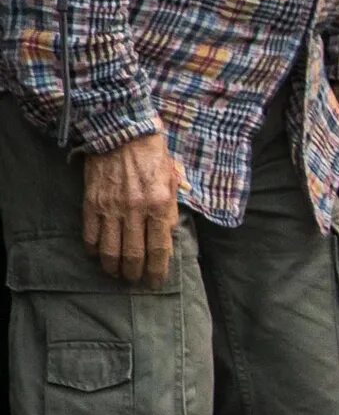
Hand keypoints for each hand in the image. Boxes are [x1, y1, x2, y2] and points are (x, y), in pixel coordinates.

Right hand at [81, 132, 181, 287]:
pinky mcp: (91, 203)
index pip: (159, 248)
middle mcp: (135, 210)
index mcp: (159, 204)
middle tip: (136, 281)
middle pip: (133, 255)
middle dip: (135, 274)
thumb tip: (169, 236)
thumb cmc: (152, 156)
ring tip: (117, 274)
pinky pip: (90, 235)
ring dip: (113, 268)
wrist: (120, 132)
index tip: (156, 282)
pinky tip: (98, 256)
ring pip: (110, 250)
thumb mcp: (172, 180)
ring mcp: (111, 208)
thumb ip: (171, 209)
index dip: (158, 270)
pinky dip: (93, 250)